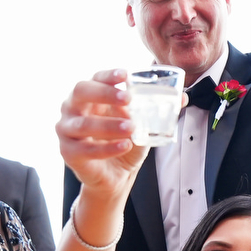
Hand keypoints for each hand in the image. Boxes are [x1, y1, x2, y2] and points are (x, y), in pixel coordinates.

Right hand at [56, 69, 153, 194]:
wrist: (116, 175)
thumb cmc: (125, 140)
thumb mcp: (143, 123)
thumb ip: (158, 109)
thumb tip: (183, 97)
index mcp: (91, 94)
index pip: (96, 77)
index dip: (109, 75)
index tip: (126, 75)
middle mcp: (73, 108)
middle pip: (81, 91)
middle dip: (104, 93)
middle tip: (127, 99)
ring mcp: (66, 129)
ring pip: (83, 124)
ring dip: (108, 125)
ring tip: (131, 127)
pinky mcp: (68, 152)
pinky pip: (85, 149)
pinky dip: (106, 148)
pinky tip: (125, 146)